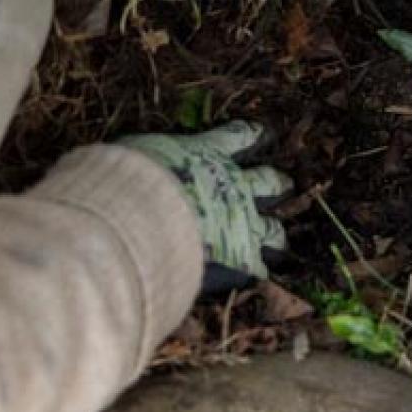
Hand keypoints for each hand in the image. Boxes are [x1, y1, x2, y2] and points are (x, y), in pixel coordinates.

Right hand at [120, 122, 292, 292]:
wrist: (142, 219)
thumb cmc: (128, 179)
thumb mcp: (133, 152)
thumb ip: (144, 157)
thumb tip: (128, 158)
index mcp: (208, 153)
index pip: (238, 137)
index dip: (252, 135)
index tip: (263, 134)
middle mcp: (234, 185)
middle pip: (267, 181)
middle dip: (276, 184)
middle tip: (283, 185)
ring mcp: (243, 223)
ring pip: (273, 228)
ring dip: (275, 233)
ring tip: (278, 239)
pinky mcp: (242, 259)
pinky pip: (259, 267)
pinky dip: (255, 271)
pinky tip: (256, 277)